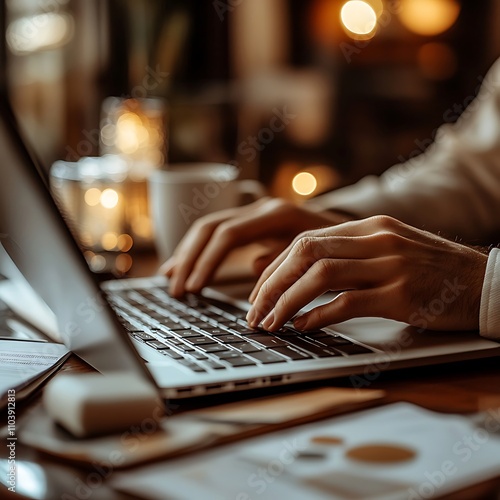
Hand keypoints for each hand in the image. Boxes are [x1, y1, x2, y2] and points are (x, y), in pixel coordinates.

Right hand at [162, 197, 351, 296]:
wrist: (347, 229)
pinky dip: (196, 251)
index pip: (229, 234)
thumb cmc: (336, 246)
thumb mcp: (318, 254)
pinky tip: (180, 266)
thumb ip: (286, 260)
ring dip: (187, 255)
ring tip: (170, 280)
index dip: (208, 261)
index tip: (195, 288)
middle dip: (190, 259)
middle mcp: (259, 208)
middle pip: (210, 228)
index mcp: (275, 215)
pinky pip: (214, 233)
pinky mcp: (248, 223)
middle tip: (177, 290)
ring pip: (207, 228)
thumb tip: (253, 267)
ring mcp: (252, 213)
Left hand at [247, 215, 487, 331]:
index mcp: (368, 227)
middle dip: (270, 283)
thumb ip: (349, 255)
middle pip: (304, 252)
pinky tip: (302, 327)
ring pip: (319, 275)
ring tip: (269, 322)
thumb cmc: (432, 270)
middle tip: (253, 310)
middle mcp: (375, 239)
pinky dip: (318, 315)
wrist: (484, 283)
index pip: (305, 240)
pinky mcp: (401, 295)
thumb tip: (302, 274)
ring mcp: (389, 265)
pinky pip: (347, 302)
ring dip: (286, 301)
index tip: (258, 290)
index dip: (274, 266)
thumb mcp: (389, 249)